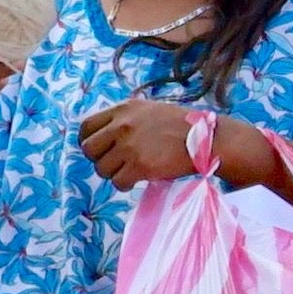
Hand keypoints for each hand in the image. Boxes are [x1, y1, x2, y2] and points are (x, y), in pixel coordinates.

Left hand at [74, 98, 216, 188]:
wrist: (206, 139)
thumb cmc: (181, 125)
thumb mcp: (149, 110)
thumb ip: (126, 119)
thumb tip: (106, 136)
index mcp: (123, 109)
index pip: (86, 126)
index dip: (88, 141)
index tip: (98, 150)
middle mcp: (122, 125)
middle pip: (88, 149)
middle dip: (99, 159)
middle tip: (115, 163)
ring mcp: (130, 146)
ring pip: (102, 169)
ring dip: (113, 174)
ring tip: (130, 171)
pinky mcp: (140, 166)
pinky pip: (118, 182)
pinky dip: (125, 184)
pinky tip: (138, 179)